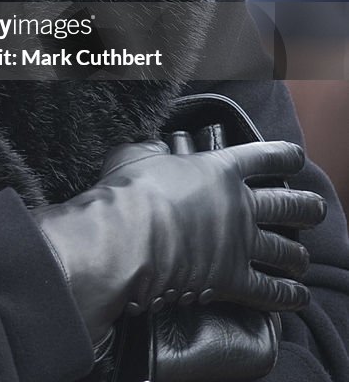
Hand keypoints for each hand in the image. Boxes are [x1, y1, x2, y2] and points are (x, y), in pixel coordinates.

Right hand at [33, 140, 325, 343]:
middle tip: (315, 208)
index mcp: (220, 169)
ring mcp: (241, 243)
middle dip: (306, 206)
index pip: (263, 157)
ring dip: (298, 254)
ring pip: (285, 249)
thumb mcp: (135, 155)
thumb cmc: (130, 191)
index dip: (283, 155)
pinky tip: (298, 296)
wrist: (130, 237)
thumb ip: (150, 150)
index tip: (296, 156)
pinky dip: (288, 295)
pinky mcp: (233, 278)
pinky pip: (270, 290)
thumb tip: (154, 148)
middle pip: (287, 204)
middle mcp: (239, 205)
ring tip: (303, 258)